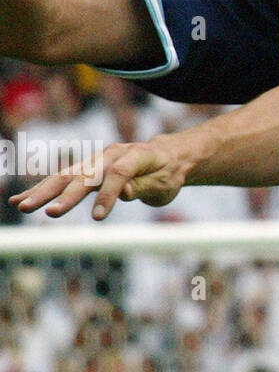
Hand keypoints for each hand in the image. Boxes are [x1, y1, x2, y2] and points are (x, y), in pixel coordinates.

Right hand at [8, 138, 187, 219]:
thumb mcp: (165, 183)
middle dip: (68, 195)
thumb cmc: (168, 173)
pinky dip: (41, 189)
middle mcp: (113, 153)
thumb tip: (123, 194)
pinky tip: (17, 200)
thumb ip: (143, 187)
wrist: (168, 157)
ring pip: (68, 175)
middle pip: (87, 174)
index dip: (109, 194)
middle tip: (51, 213)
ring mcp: (97, 159)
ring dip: (44, 192)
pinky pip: (61, 178)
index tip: (98, 218)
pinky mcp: (86, 168)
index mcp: (138, 155)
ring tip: (22, 206)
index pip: (120, 173)